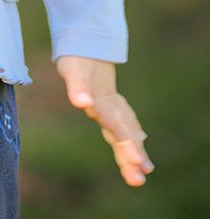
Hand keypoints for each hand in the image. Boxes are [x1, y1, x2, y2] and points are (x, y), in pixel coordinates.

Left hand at [55, 55, 153, 186]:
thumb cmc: (76, 58)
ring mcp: (113, 104)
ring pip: (127, 129)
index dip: (127, 145)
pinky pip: (124, 121)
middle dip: (132, 155)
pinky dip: (132, 133)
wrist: (86, 40)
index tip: (136, 163)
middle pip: (124, 134)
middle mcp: (111, 105)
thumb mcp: (73, 70)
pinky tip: (140, 140)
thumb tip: (83, 104)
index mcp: (103, 102)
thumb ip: (78, 88)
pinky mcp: (109, 101)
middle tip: (140, 179)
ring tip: (145, 169)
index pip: (117, 128)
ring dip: (135, 148)